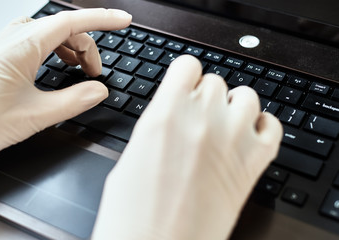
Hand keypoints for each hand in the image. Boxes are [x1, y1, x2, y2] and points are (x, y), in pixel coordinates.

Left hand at [0, 9, 131, 159]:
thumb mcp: (34, 116)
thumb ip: (73, 102)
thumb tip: (99, 91)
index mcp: (23, 48)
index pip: (72, 23)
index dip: (102, 20)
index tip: (122, 21)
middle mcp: (14, 40)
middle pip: (64, 29)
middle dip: (88, 48)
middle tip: (97, 74)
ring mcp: (7, 46)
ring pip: (51, 34)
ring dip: (73, 49)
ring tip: (82, 71)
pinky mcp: (3, 56)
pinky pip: (38, 41)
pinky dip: (57, 51)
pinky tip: (60, 67)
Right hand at [92, 55, 282, 239]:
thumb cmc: (134, 212)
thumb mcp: (132, 156)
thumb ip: (157, 127)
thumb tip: (170, 116)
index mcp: (165, 114)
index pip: (188, 66)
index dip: (187, 76)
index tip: (186, 86)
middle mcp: (202, 119)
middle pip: (216, 82)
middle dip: (207, 97)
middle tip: (199, 118)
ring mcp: (232, 139)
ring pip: (246, 96)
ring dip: (234, 107)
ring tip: (224, 125)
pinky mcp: (254, 163)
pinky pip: (272, 126)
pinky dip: (262, 127)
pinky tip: (247, 137)